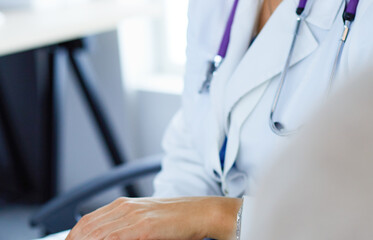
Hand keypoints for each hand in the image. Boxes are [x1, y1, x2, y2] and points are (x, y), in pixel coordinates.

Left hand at [66, 197, 241, 239]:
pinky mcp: (144, 228)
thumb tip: (111, 235)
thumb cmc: (176, 217)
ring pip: (97, 233)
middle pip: (87, 228)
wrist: (199, 212)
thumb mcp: (146, 217)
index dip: (73, 236)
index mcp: (123, 205)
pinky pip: (115, 238)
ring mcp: (133, 217)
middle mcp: (125, 208)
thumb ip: (126, 225)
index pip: (88, 221)